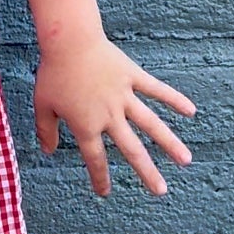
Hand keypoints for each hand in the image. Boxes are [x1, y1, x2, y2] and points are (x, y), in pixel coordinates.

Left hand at [33, 33, 195, 197]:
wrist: (69, 40)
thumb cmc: (53, 72)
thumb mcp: (42, 104)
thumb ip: (46, 130)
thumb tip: (47, 151)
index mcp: (87, 125)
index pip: (95, 157)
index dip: (100, 176)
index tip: (105, 192)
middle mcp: (109, 115)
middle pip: (132, 149)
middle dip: (147, 172)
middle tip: (161, 191)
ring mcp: (124, 96)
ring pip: (151, 124)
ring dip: (169, 143)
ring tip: (186, 160)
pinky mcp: (133, 76)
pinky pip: (157, 90)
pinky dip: (174, 99)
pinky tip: (191, 111)